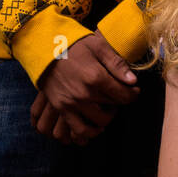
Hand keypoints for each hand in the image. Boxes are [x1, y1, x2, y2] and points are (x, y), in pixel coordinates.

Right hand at [29, 30, 139, 145]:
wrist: (44, 47)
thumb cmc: (73, 44)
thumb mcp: (98, 46)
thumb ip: (117, 64)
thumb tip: (133, 81)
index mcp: (96, 77)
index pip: (123, 95)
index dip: (133, 94)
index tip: (134, 90)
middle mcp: (84, 93)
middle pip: (112, 108)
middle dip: (119, 103)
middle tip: (118, 96)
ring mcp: (71, 103)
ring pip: (98, 123)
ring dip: (106, 120)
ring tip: (107, 111)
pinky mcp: (61, 108)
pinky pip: (78, 130)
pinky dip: (88, 132)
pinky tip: (94, 125)